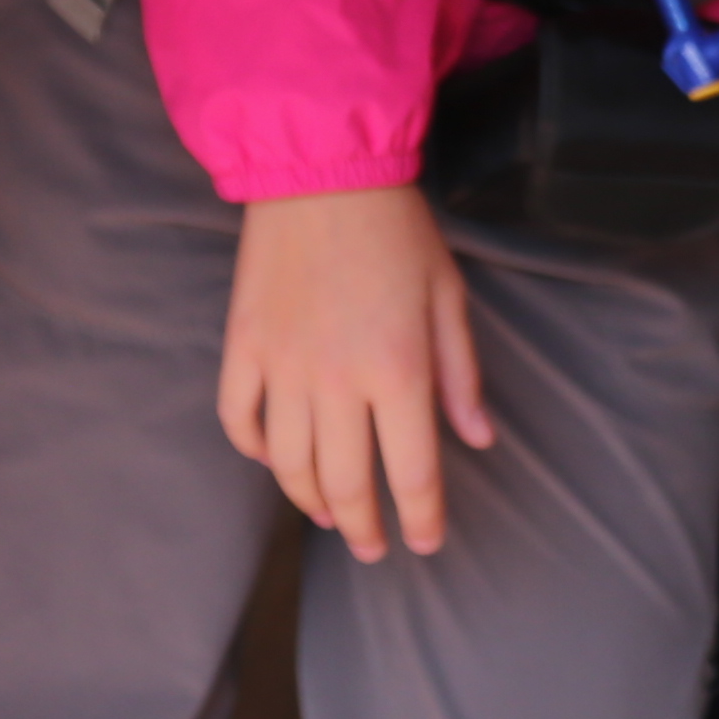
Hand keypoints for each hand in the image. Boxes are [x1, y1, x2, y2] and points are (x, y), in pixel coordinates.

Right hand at [217, 183, 494, 558]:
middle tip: (375, 549)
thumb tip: (478, 440)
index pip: (412, 474)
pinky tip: (275, 460)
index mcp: (399, 369)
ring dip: (311, 502)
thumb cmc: (397, 230)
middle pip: (347, 485)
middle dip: (365, 528)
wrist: (322, 169)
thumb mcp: (447, 296)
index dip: (420, 520)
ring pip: (289, 465)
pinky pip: (240, 420)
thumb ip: (461, 375)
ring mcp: (282, 366)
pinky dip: (256, 451)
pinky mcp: (243, 347)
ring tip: (331, 517)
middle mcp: (337, 380)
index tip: (424, 543)